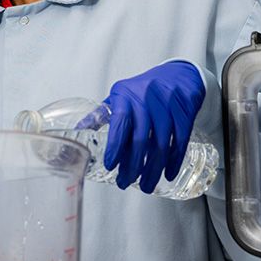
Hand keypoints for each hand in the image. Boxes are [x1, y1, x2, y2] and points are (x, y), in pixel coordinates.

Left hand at [103, 61, 204, 192]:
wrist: (177, 75)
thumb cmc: (143, 89)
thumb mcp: (119, 96)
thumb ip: (99, 116)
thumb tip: (75, 132)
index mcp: (125, 96)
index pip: (120, 123)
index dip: (116, 146)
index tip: (110, 165)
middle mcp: (146, 99)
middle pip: (141, 139)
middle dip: (133, 165)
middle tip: (125, 182)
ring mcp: (168, 105)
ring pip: (161, 143)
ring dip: (153, 169)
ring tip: (145, 185)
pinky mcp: (185, 112)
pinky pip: (180, 141)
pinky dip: (174, 160)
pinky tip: (167, 174)